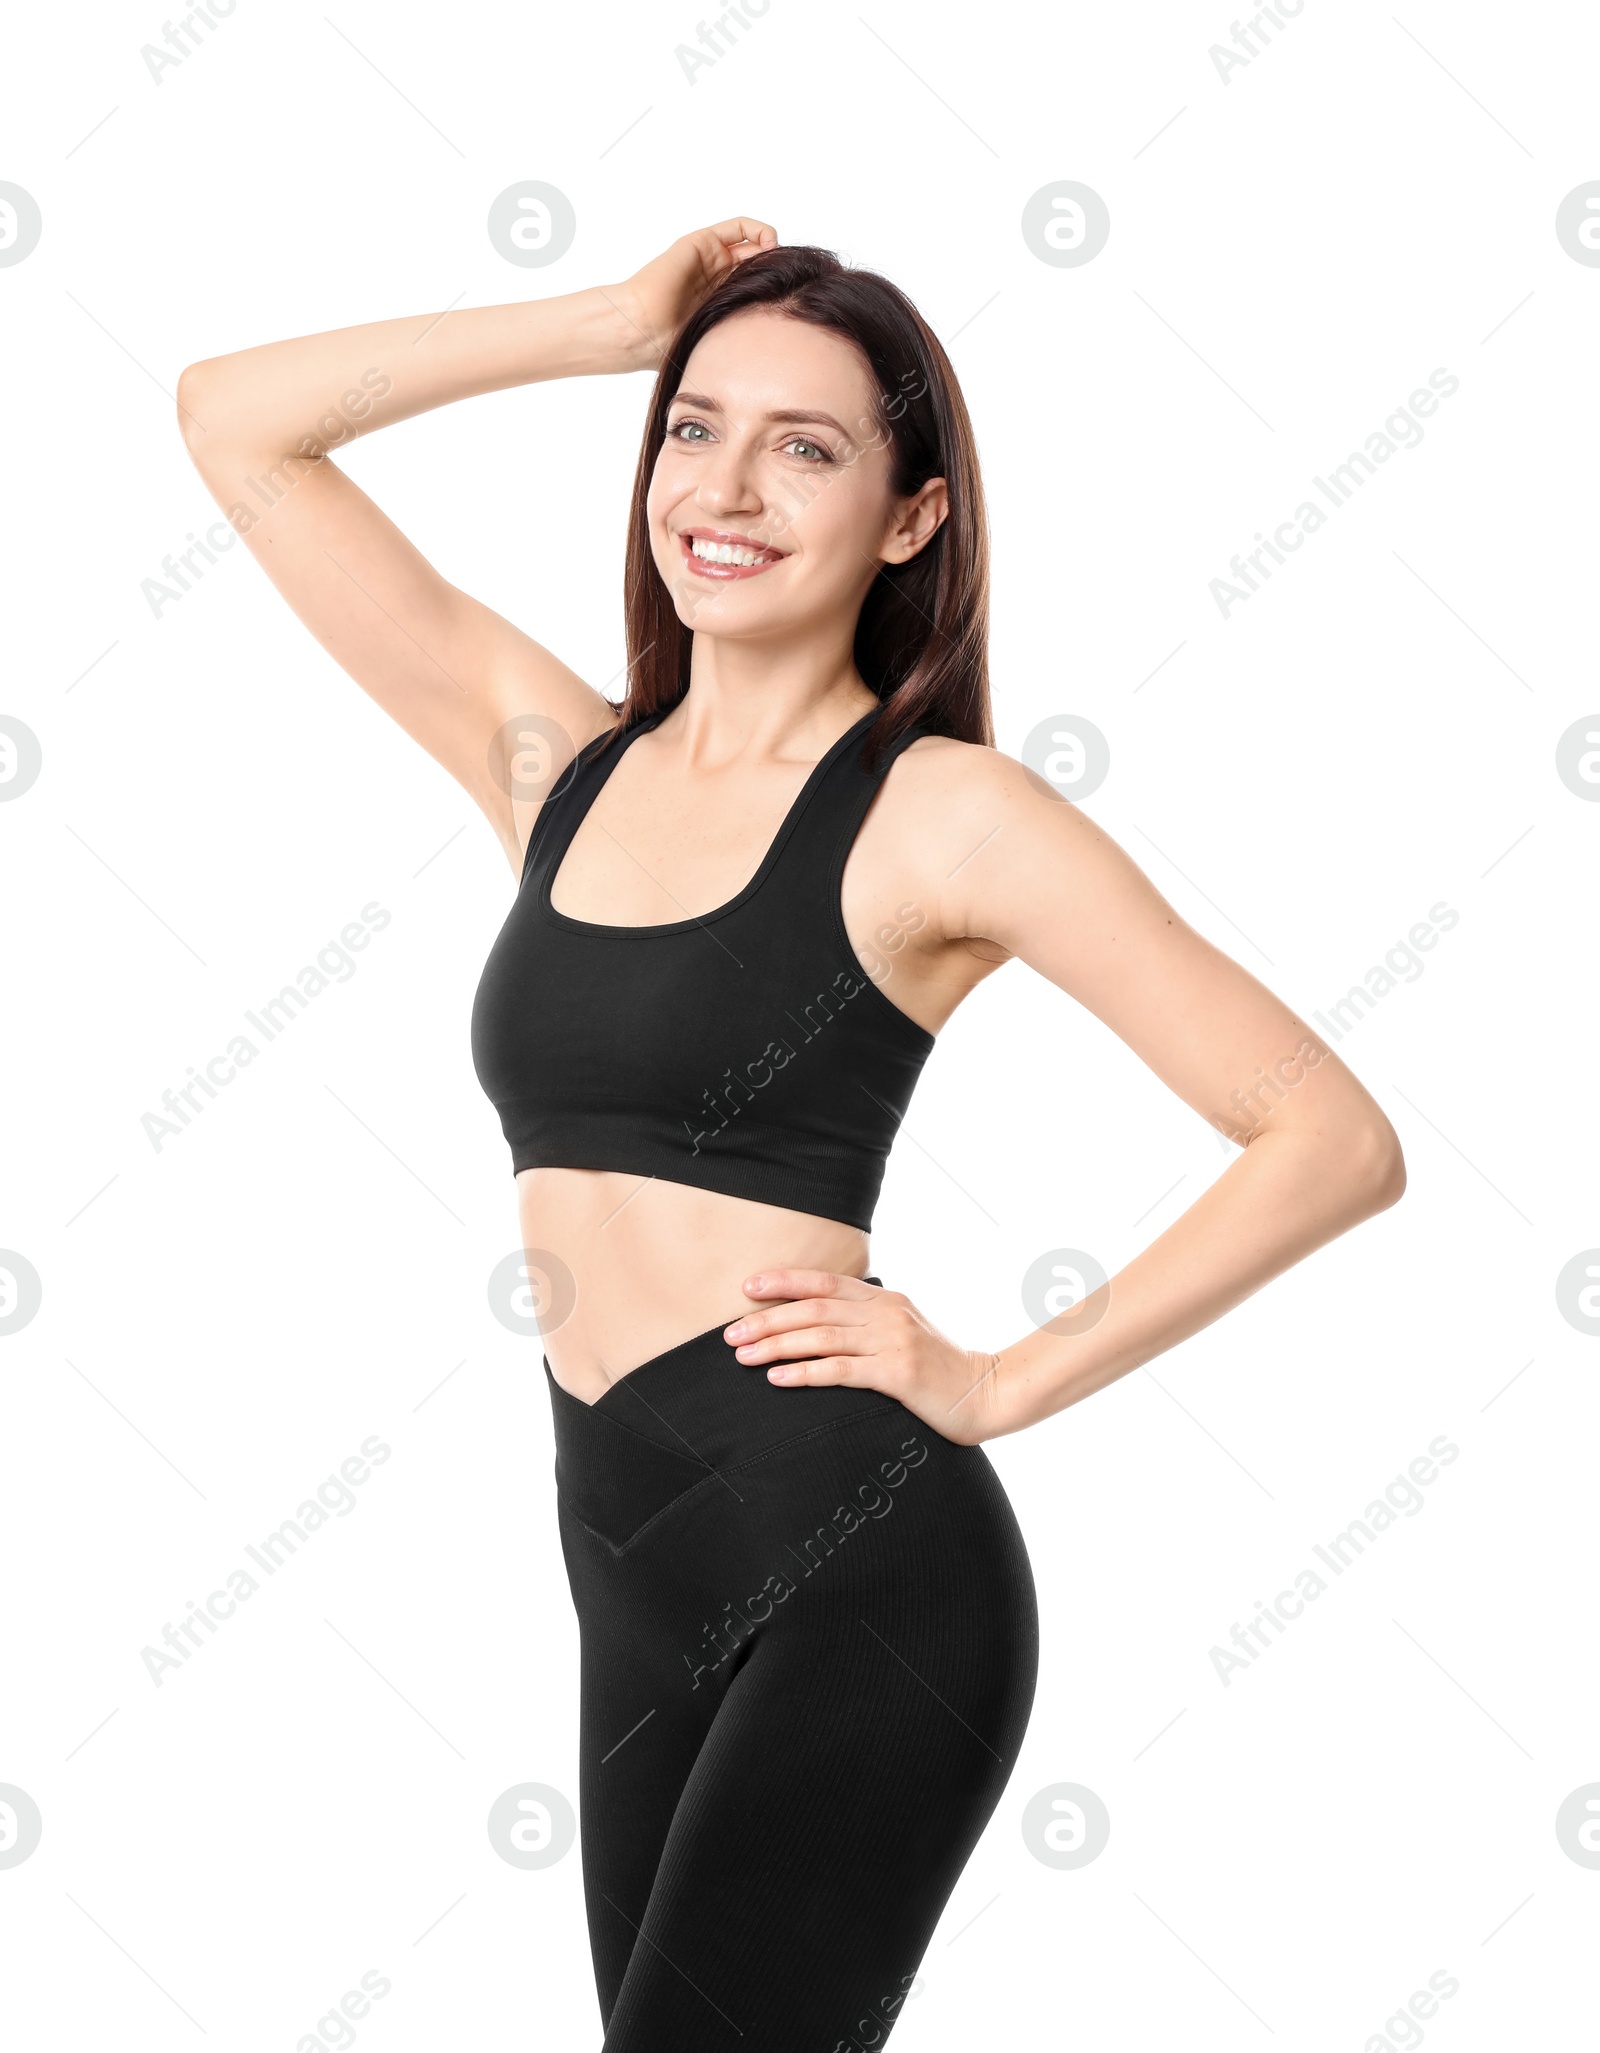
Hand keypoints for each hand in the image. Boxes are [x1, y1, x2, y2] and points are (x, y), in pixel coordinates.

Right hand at [607, 217, 777, 370]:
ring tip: (783, 258)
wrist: (643, 328)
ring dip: (771, 247)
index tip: (795, 299)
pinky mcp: (703, 242)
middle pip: (756, 264)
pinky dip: (758, 229)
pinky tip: (771, 242)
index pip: (756, 288)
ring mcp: (709, 259)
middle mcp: (715, 278)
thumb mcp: (716, 348)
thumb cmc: (669, 345)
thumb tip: (774, 373)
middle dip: (777, 267)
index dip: (777, 290)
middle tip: (793, 276)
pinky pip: (737, 227)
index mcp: (719, 302)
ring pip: (750, 244)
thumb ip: (738, 349)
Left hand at [723, 1269, 1009, 1445]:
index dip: (783, 1282)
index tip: (748, 1287)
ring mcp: (893, 1341)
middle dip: (767, 1319)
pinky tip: (777, 1377)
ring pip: (821, 1337)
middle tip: (731, 1333)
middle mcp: (886, 1314)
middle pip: (814, 1308)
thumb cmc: (939, 1370)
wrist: (987, 1393)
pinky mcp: (898, 1374)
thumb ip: (869, 1323)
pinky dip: (805, 1372)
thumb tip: (821, 1323)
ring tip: (743, 1355)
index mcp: (885, 1299)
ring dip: (776, 1345)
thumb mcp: (904, 1333)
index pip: (825, 1281)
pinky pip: (841, 1370)